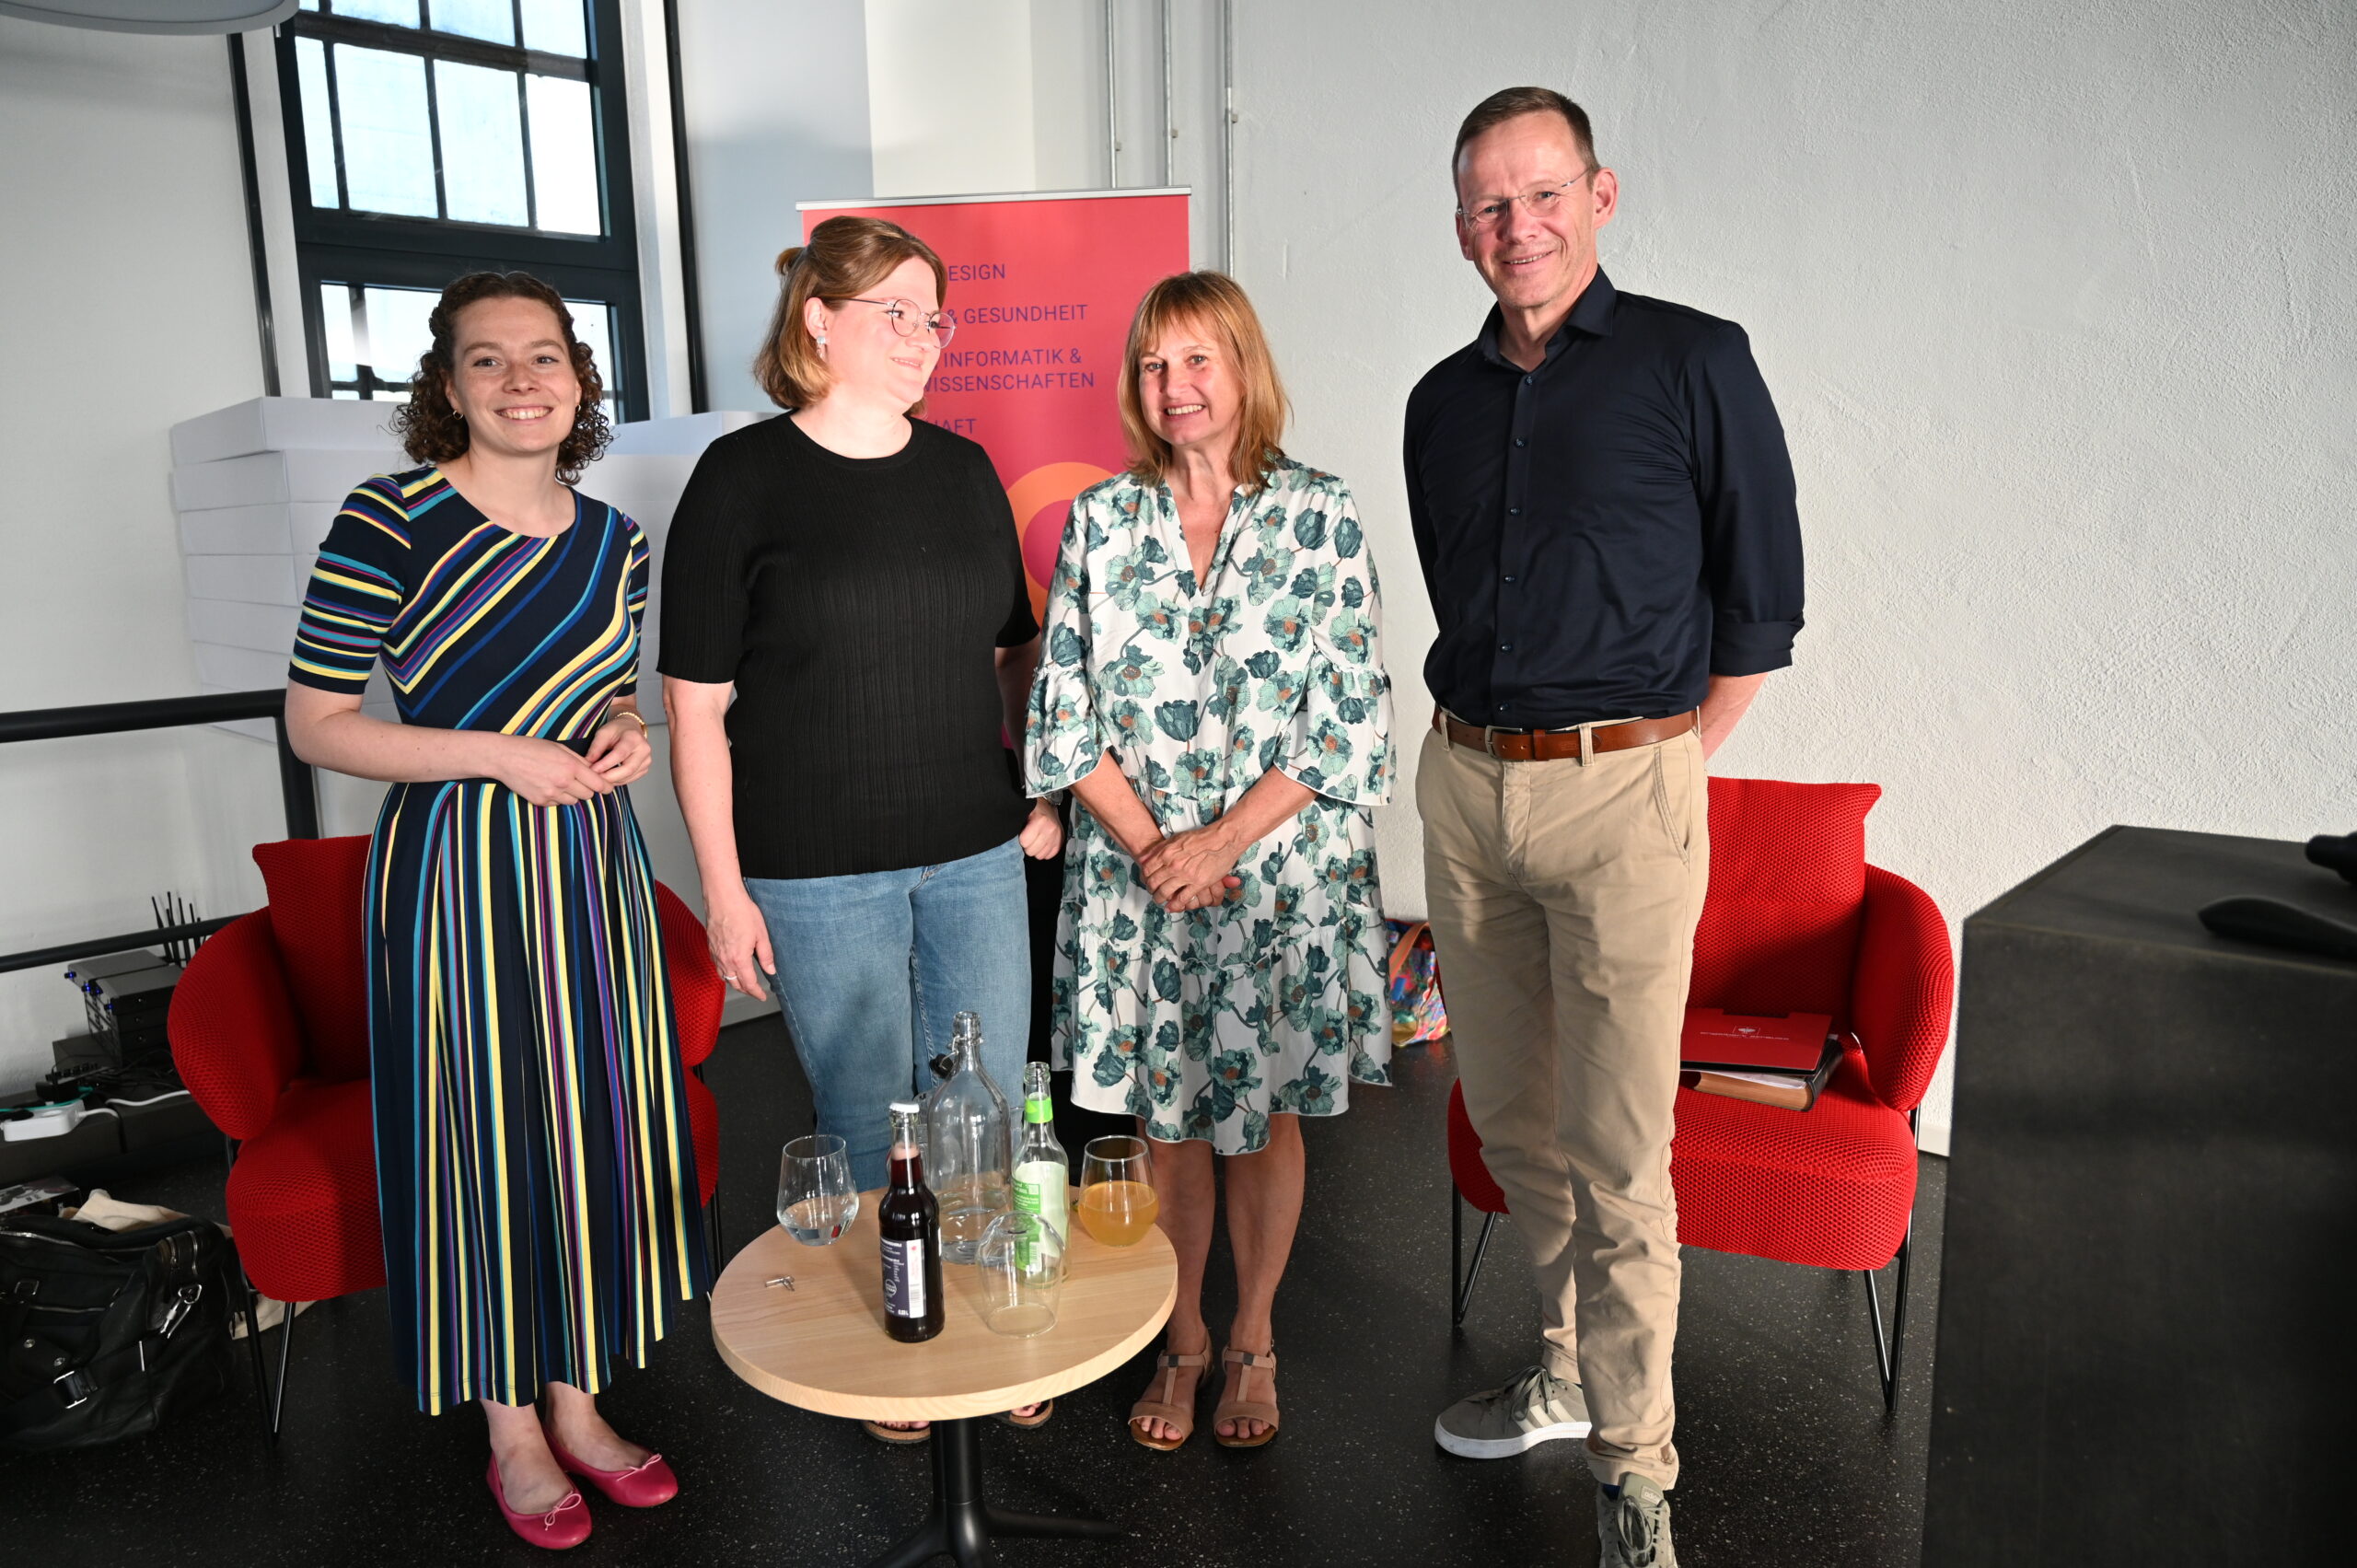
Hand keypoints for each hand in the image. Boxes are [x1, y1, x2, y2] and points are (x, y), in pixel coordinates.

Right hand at [486, 735, 615, 807]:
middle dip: (587, 789)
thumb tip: (596, 770)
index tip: (606, 786)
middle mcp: (563, 782)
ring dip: (572, 794)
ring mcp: (551, 793)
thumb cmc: (532, 748)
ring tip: (559, 781)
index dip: (605, 786)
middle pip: (588, 795)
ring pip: (573, 801)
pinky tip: (547, 785)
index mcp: (571, 766)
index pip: (599, 784)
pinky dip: (556, 797)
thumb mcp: (560, 748)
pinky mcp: (540, 801)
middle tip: (579, 781)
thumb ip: (580, 761)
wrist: (504, 757)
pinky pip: (557, 804)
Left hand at [585, 713, 653, 786]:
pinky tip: (609, 777)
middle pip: (628, 769)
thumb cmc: (617, 730)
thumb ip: (596, 747)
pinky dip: (619, 781)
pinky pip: (631, 779)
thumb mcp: (603, 733)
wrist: (630, 729)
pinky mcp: (645, 768)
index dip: (605, 764)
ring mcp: (646, 760)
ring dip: (613, 780)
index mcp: (633, 738)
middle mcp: (644, 749)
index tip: (593, 770)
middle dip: (610, 777)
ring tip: (600, 778)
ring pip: (629, 776)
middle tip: (595, 779)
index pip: (620, 754)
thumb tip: (588, 763)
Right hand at [705, 886, 775, 1000]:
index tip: (762, 996)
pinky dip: (724, 972)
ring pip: (723, 976)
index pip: (749, 983)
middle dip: (746, 990)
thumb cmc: (741, 911)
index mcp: (739, 958)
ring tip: (744, 983)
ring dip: (734, 983)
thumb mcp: (761, 934)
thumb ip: (766, 955)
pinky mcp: (710, 946)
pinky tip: (730, 968)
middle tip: (755, 992)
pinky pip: (717, 966)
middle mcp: (725, 959)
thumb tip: (771, 970)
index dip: (756, 992)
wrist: (722, 897)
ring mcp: (715, 953)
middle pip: (734, 983)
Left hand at [1019, 799, 1063, 859]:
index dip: (1022, 839)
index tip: (1023, 835)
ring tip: (1035, 841)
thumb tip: (1012, 838)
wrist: (1047, 807)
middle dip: (1028, 846)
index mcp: (1040, 821)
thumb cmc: (1033, 811)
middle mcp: (1050, 829)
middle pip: (1032, 851)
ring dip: (1036, 850)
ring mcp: (1057, 836)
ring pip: (1041, 856)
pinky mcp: (1061, 841)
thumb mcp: (1024, 814)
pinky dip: (1045, 852)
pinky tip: (1042, 844)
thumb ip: (1019, 826)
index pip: (1024, 842)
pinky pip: (1050, 855)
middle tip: (1029, 839)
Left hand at [1136, 824, 1244, 905]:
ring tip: (1160, 901)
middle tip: (1152, 892)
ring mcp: (1185, 875)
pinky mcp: (1198, 883)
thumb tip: (1143, 858)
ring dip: (1160, 899)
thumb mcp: (1176, 838)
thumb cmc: (1201, 837)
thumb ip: (1158, 849)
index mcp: (1167, 853)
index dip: (1145, 877)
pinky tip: (1172, 907)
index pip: (1147, 870)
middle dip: (1151, 890)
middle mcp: (1173, 865)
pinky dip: (1175, 904)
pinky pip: (1182, 898)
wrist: (1223, 839)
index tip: (1147, 881)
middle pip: (1154, 882)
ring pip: (1165, 892)